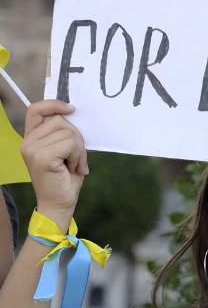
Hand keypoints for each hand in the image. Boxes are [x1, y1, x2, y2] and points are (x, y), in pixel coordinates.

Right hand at [20, 100, 87, 229]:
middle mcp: (28, 142)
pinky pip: (71, 144)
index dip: (54, 104)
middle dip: (77, 137)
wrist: (60, 203)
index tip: (72, 109)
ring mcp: (32, 149)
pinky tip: (73, 168)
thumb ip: (63, 132)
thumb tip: (73, 111)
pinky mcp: (42, 157)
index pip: (36, 110)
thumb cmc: (65, 177)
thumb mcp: (65, 150)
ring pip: (69, 132)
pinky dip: (78, 156)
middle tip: (76, 157)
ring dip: (79, 150)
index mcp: (32, 138)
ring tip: (73, 165)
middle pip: (61, 120)